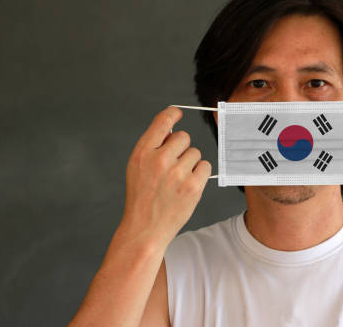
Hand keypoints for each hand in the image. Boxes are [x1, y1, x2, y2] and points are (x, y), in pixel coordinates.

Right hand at [121, 106, 210, 247]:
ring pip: (196, 153)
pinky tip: (187, 185)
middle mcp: (159, 160)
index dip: (173, 114)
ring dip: (191, 164)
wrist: (145, 229)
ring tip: (177, 180)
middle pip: (184, 137)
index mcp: (143, 153)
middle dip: (182, 148)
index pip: (162, 122)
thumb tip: (172, 132)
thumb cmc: (142, 197)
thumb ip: (153, 148)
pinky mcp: (192, 186)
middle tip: (173, 166)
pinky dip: (199, 174)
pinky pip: (205, 166)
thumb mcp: (137, 168)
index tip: (178, 114)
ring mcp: (177, 173)